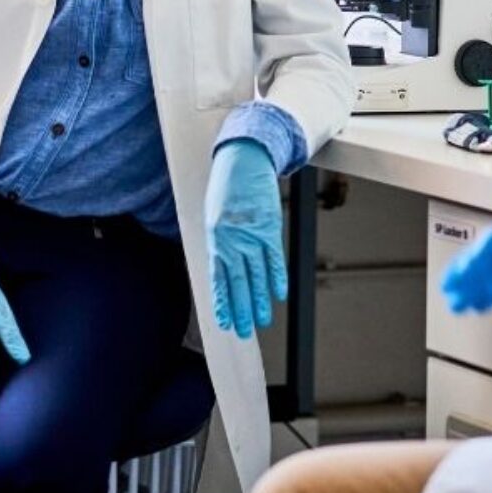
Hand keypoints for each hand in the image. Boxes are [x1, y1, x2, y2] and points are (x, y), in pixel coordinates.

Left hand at [205, 139, 286, 338]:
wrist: (242, 161)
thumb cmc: (224, 188)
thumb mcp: (213, 216)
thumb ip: (219, 243)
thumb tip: (223, 269)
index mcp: (215, 239)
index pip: (219, 279)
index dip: (223, 302)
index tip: (225, 321)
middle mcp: (233, 241)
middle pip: (238, 283)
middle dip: (240, 310)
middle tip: (242, 331)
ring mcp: (252, 236)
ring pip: (257, 276)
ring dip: (259, 301)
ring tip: (261, 322)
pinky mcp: (270, 228)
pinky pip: (275, 259)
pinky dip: (277, 278)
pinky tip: (278, 296)